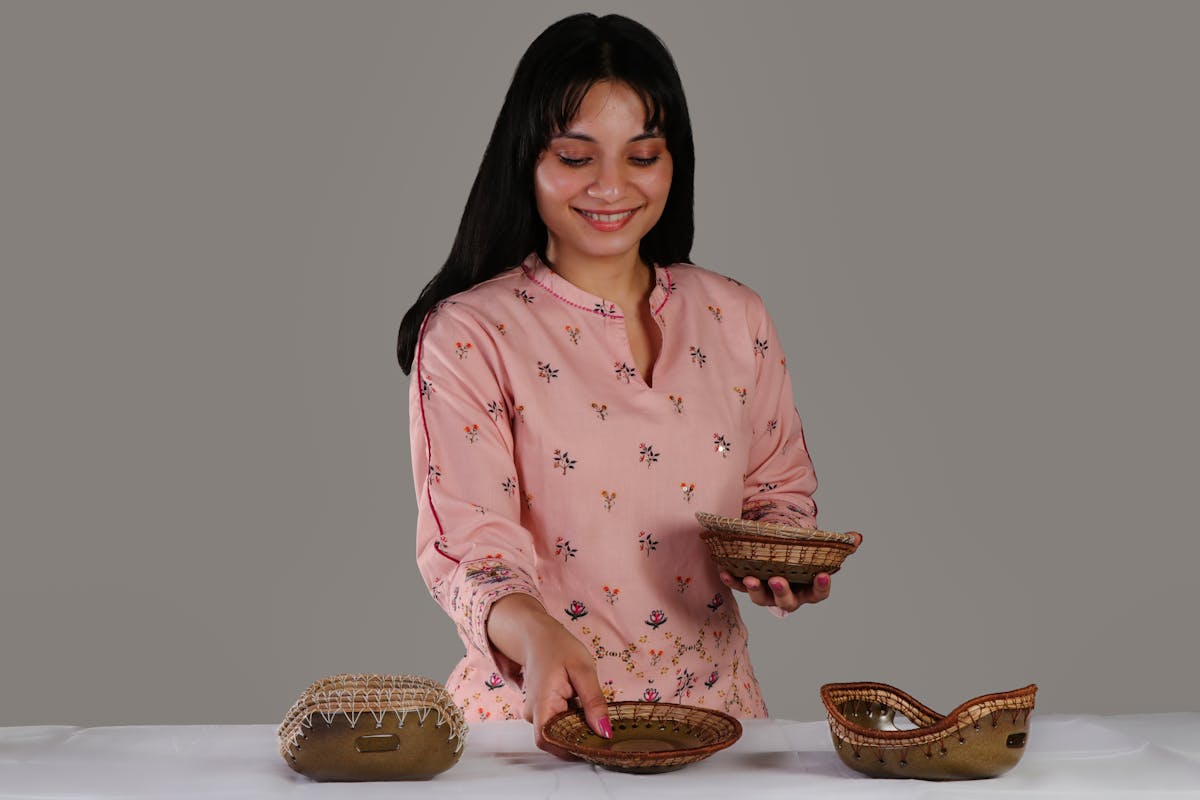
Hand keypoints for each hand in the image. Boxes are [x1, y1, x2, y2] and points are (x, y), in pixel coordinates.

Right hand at [486, 594, 611, 757]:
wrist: (537, 635)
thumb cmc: (558, 647)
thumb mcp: (583, 669)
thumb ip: (594, 701)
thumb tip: (604, 731)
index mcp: (542, 705)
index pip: (552, 742)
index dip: (573, 749)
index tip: (598, 745)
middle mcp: (534, 714)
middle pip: (558, 740)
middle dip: (582, 738)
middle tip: (606, 729)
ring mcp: (536, 714)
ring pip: (560, 732)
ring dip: (579, 728)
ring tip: (596, 714)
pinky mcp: (542, 711)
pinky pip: (559, 723)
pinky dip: (574, 720)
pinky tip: (586, 709)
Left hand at [720, 531, 862, 612]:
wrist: (780, 555)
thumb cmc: (802, 556)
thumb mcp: (819, 549)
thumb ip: (840, 545)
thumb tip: (856, 537)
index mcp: (808, 589)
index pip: (819, 593)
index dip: (821, 586)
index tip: (822, 574)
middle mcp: (788, 595)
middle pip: (787, 601)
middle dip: (782, 591)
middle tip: (776, 579)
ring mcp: (767, 593)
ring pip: (761, 598)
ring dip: (755, 590)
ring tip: (749, 578)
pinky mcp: (747, 585)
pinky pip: (738, 586)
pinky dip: (731, 581)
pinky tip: (724, 571)